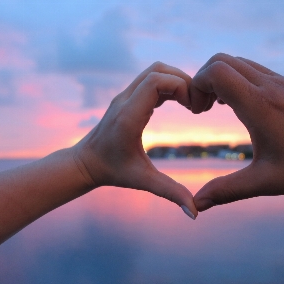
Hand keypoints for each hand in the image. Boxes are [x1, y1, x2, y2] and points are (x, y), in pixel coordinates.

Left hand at [74, 62, 197, 218]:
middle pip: (158, 70)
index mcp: (129, 116)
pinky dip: (169, 84)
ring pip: (154, 71)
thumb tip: (195, 213)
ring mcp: (124, 96)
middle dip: (184, 81)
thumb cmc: (113, 172)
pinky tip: (180, 103)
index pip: (156, 81)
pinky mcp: (127, 97)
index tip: (194, 108)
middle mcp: (125, 100)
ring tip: (191, 102)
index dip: (181, 87)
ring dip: (176, 80)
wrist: (86, 163)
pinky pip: (150, 79)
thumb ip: (170, 193)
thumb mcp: (143, 181)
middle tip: (197, 104)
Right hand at [190, 53, 283, 211]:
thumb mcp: (267, 181)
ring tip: (220, 108)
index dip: (197, 85)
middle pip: (222, 59)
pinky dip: (238, 80)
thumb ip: (228, 190)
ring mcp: (280, 81)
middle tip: (204, 109)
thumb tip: (196, 206)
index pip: (216, 71)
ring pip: (238, 62)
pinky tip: (244, 108)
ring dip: (221, 79)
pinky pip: (254, 69)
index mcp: (259, 104)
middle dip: (203, 80)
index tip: (198, 111)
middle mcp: (268, 85)